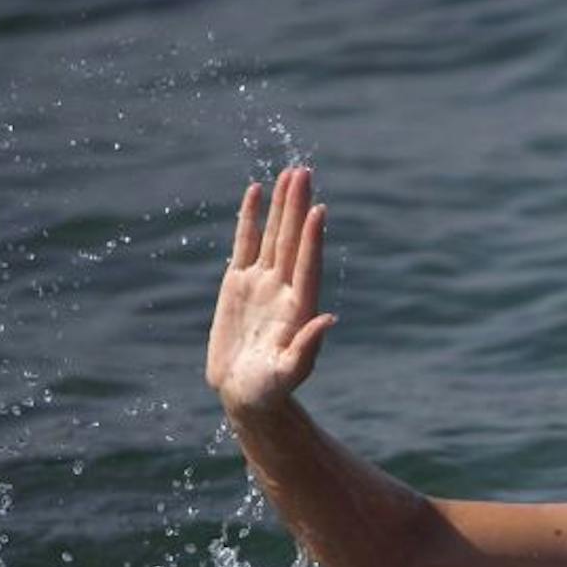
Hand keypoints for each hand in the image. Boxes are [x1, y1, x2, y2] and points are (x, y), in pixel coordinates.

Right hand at [205, 167, 335, 413]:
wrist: (247, 394)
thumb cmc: (271, 390)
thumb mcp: (290, 372)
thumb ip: (307, 347)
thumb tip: (328, 319)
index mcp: (298, 307)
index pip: (307, 264)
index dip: (312, 238)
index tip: (319, 209)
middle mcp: (283, 289)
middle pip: (292, 240)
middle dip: (298, 207)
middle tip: (305, 172)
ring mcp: (262, 283)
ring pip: (272, 235)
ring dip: (281, 205)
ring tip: (290, 174)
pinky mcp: (238, 284)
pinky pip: (244, 243)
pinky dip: (249, 219)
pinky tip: (255, 192)